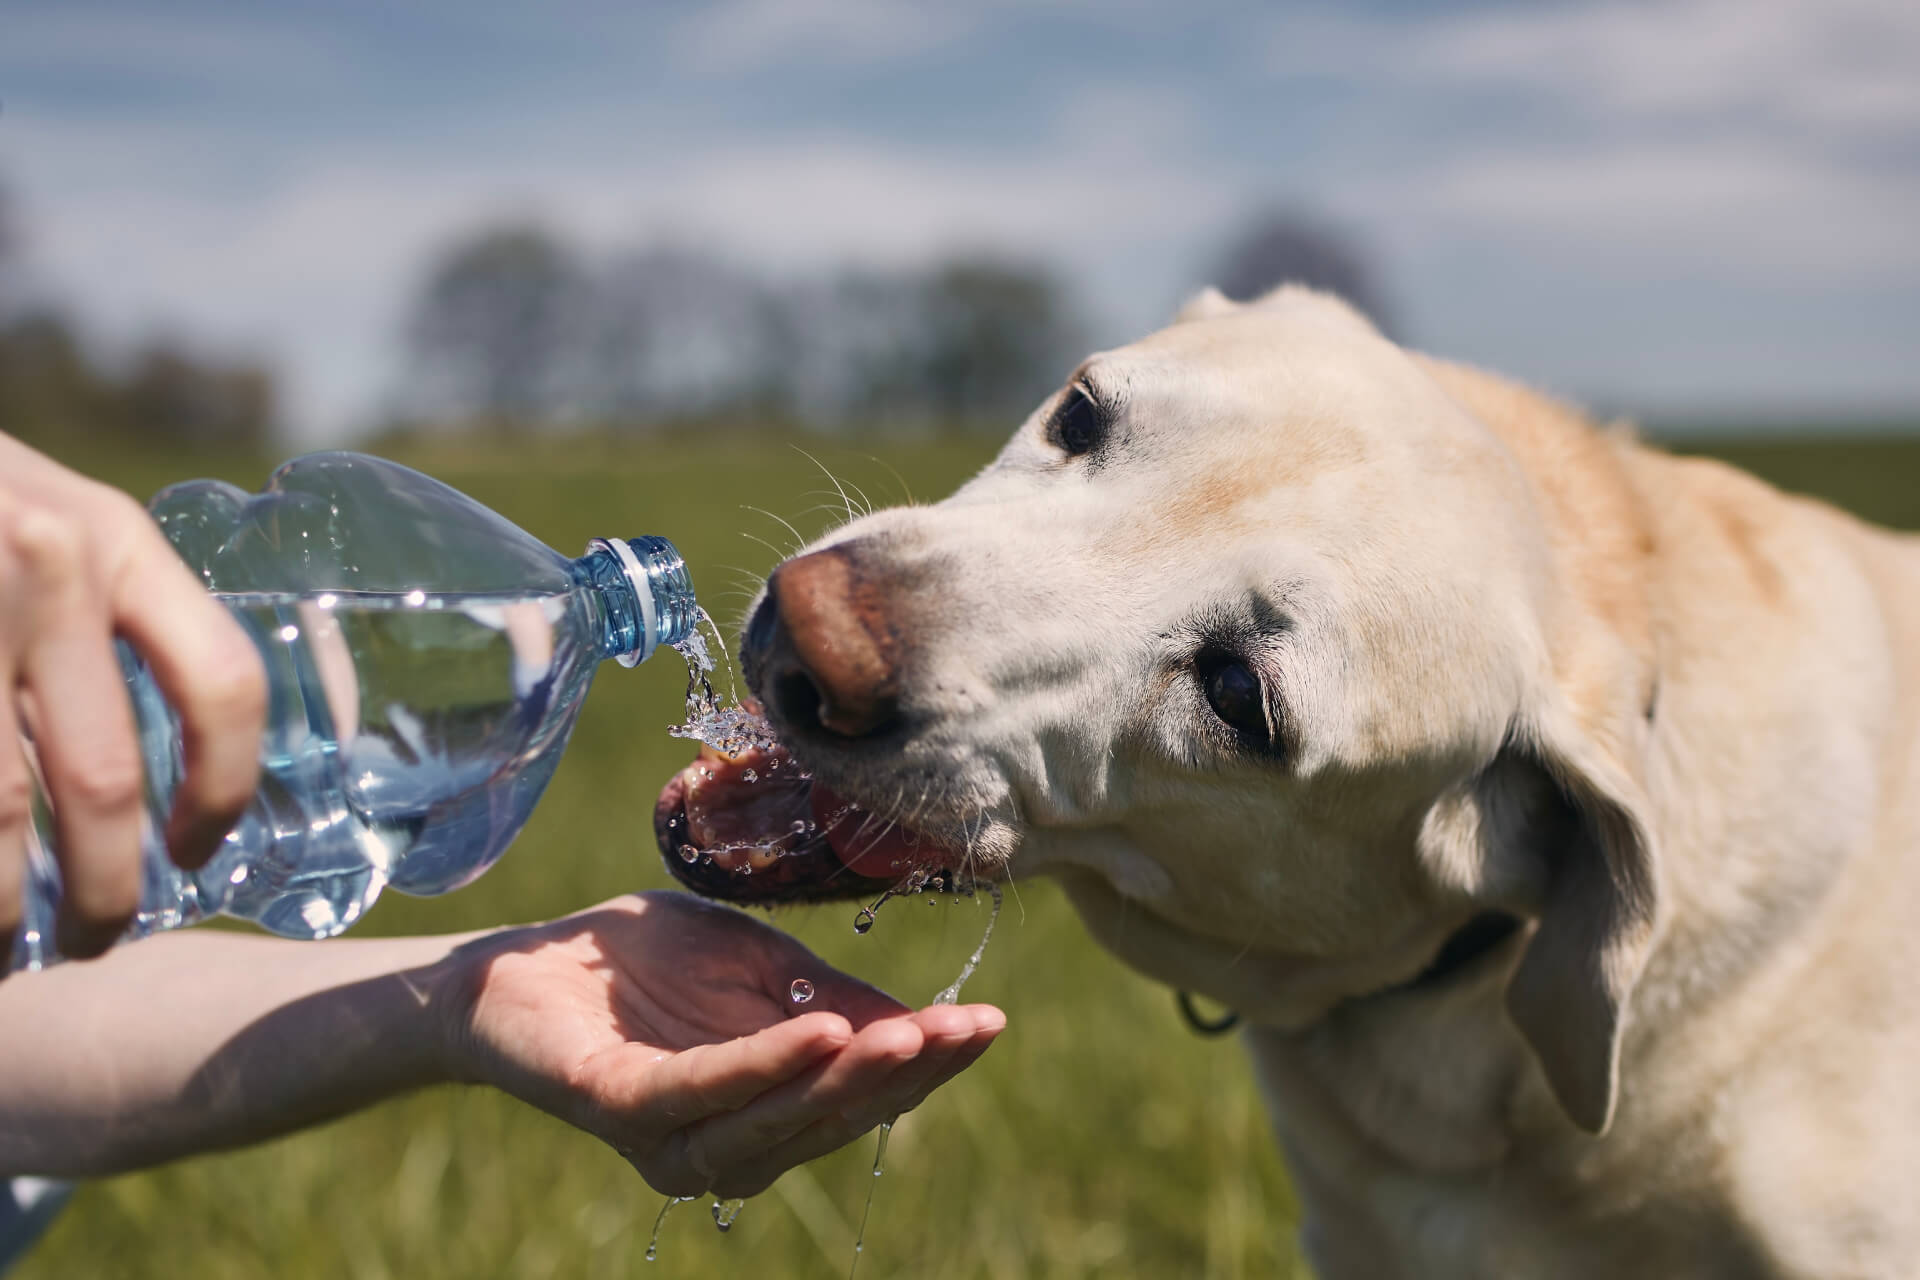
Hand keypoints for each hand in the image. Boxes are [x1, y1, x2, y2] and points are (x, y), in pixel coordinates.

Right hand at [0, 435, 265, 962]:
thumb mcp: (42, 516)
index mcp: (111, 539)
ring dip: (0, 906)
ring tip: (4, 946)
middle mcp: (45, 569)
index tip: (195, 851)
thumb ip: (104, 609)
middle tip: (95, 938)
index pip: (220, 684)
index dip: (222, 790)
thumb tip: (149, 770)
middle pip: (103, 781)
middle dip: (103, 888)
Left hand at [439, 891, 1003, 1198]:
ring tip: (910, 1032)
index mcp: (766, 1112)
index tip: (991, 1021)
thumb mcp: (760, 970)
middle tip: (966, 1026)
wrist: (528, 960)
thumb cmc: (647, 968)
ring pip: (777, 1119)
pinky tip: (820, 1031)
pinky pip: (703, 1092)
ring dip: (847, 1078)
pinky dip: (766, 1064)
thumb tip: (918, 1025)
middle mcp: (725, 1144)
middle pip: (831, 1118)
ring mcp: (671, 1134)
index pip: (861, 1097)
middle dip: (906, 1073)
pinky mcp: (621, 1105)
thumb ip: (829, 1000)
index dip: (928, 1064)